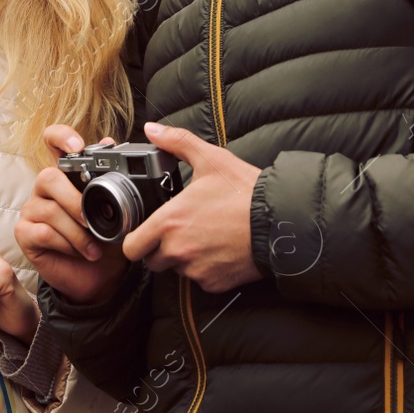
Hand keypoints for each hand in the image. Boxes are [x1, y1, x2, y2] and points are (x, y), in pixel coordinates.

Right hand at [16, 124, 128, 304]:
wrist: (102, 276)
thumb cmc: (106, 239)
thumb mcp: (117, 208)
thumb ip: (111, 177)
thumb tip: (109, 141)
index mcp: (67, 174)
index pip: (53, 141)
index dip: (61, 136)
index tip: (77, 146)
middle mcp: (46, 188)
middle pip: (48, 177)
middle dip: (73, 200)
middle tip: (90, 219)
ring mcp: (33, 209)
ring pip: (48, 210)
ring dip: (76, 232)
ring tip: (93, 247)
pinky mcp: (25, 233)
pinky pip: (42, 232)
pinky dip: (66, 244)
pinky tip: (80, 252)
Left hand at [121, 121, 263, 292]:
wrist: (281, 221)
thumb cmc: (246, 192)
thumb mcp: (211, 160)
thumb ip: (177, 142)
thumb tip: (153, 130)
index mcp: (170, 221)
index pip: (131, 247)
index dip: (136, 240)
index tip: (145, 232)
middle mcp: (178, 250)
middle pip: (152, 261)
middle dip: (160, 249)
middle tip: (179, 231)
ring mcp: (196, 270)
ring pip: (177, 270)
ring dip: (184, 258)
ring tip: (204, 237)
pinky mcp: (214, 283)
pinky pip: (200, 279)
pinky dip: (206, 269)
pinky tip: (219, 250)